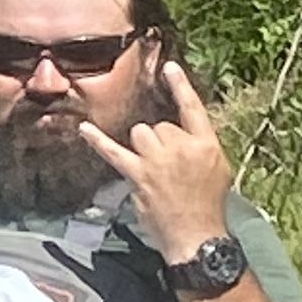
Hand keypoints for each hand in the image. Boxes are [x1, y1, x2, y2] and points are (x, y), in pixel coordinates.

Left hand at [82, 58, 237, 257]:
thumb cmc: (208, 203)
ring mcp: (158, 160)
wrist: (197, 234)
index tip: (168, 67)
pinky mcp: (138, 174)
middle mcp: (182, 147)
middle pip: (158, 126)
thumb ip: (198, 146)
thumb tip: (178, 135)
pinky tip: (84, 129)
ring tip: (153, 171)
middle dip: (159, 143)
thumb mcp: (217, 169)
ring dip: (142, 149)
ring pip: (139, 134)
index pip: (193, 109)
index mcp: (206, 144)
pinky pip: (113, 151)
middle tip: (168, 168)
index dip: (180, 86)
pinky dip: (97, 140)